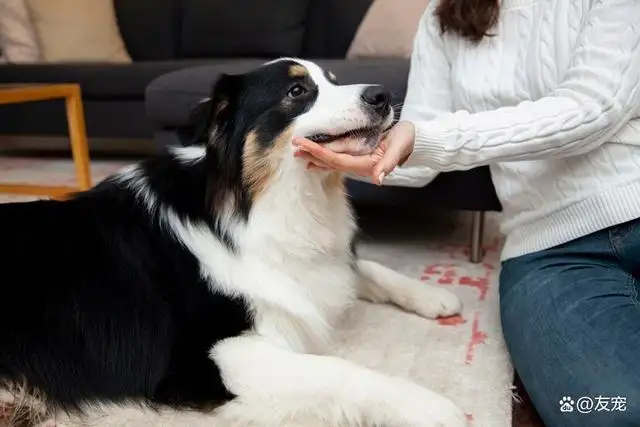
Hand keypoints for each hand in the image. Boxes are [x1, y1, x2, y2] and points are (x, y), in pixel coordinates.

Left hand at [292, 121, 415, 185]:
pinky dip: (324, 152)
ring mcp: (357, 160)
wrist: (414, 141)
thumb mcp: (400, 147)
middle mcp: (358, 164)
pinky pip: (338, 154)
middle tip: (293, 146)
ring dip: (315, 154)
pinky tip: (314, 151)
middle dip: (311, 154)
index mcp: (366, 163)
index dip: (319, 153)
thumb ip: (390, 162)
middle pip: (330, 160)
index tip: (303, 145)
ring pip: (331, 159)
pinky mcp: (358, 154)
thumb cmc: (407, 141)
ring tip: (298, 149)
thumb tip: (379, 178)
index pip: (336, 159)